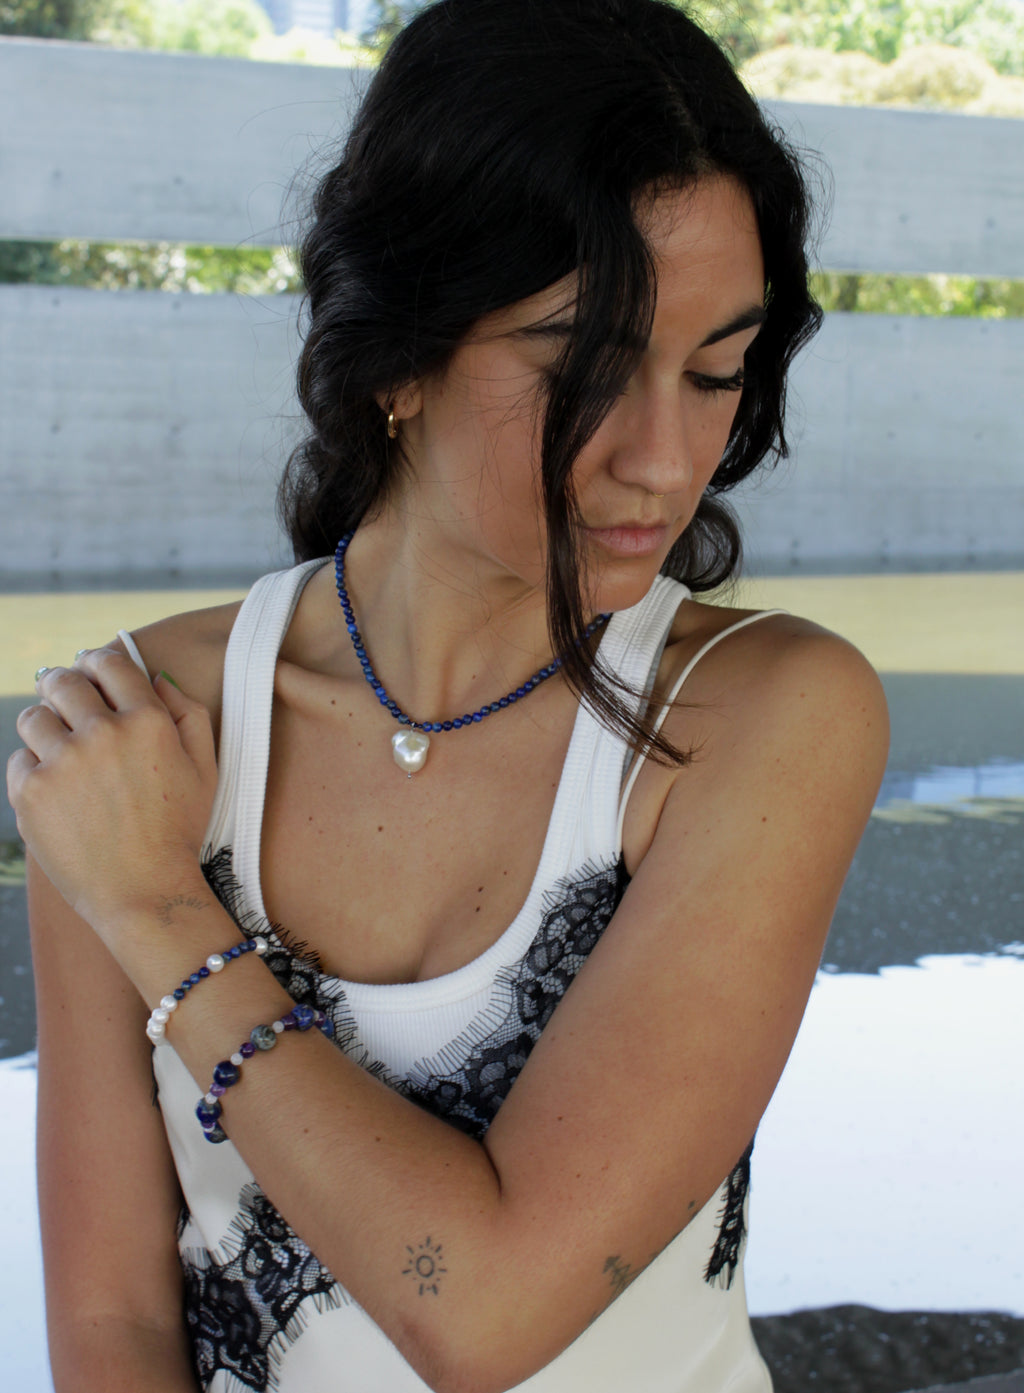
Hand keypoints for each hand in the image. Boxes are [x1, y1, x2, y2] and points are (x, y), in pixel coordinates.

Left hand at [7, 648, 217, 940]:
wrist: (144, 891)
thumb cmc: (179, 832)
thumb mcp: (205, 769)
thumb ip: (188, 713)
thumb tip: (156, 678)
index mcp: (147, 721)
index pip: (110, 663)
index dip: (97, 662)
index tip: (91, 672)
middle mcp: (103, 733)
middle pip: (63, 681)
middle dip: (62, 684)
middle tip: (64, 698)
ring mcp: (63, 761)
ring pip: (34, 717)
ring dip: (45, 725)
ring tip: (58, 748)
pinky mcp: (31, 791)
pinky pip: (19, 760)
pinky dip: (33, 769)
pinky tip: (55, 789)